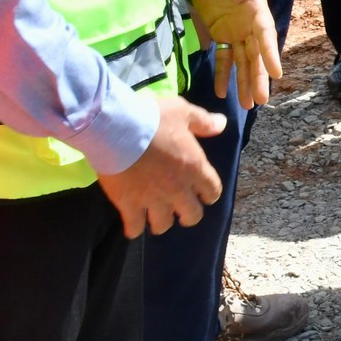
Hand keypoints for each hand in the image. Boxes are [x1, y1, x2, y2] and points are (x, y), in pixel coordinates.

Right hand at [94, 97, 227, 236]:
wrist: (117, 128)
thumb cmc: (153, 118)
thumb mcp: (183, 112)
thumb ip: (203, 122)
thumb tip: (222, 124)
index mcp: (194, 167)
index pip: (213, 191)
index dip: (209, 194)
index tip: (203, 194)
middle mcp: (177, 189)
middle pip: (192, 215)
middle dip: (188, 214)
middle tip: (180, 210)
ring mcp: (153, 200)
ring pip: (163, 224)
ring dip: (161, 222)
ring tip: (155, 217)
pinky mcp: (129, 205)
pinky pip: (135, 227)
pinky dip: (134, 229)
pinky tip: (133, 226)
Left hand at [189, 0, 280, 110]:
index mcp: (256, 7)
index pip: (265, 34)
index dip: (271, 54)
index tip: (277, 73)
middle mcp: (250, 23)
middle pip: (257, 54)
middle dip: (259, 77)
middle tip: (261, 100)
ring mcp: (237, 31)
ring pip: (244, 61)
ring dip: (245, 82)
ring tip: (248, 106)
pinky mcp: (222, 35)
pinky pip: (225, 58)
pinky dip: (224, 75)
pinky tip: (222, 93)